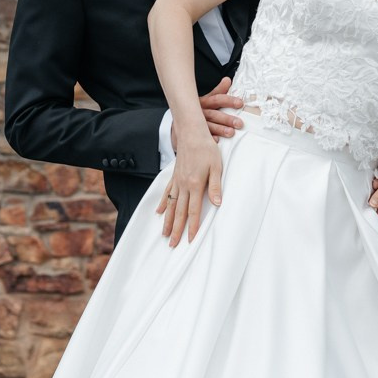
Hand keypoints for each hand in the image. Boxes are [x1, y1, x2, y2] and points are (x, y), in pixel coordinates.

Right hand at [156, 132, 222, 246]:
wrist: (192, 133)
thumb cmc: (206, 149)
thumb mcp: (216, 167)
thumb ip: (215, 186)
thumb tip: (217, 204)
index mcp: (195, 184)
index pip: (194, 211)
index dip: (192, 227)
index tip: (190, 240)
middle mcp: (184, 185)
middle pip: (180, 212)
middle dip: (177, 230)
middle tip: (173, 245)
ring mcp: (177, 181)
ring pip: (172, 205)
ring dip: (168, 220)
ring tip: (165, 234)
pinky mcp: (174, 175)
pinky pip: (167, 192)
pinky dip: (164, 203)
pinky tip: (160, 212)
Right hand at [170, 77, 243, 151]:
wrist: (177, 122)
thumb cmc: (196, 109)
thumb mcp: (206, 99)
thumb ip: (218, 91)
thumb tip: (227, 80)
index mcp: (203, 102)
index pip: (217, 99)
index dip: (228, 100)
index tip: (240, 103)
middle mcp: (199, 112)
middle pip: (214, 115)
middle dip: (227, 119)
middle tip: (239, 123)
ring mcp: (195, 124)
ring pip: (208, 126)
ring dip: (220, 129)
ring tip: (231, 133)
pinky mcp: (192, 135)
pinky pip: (200, 138)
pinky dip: (208, 139)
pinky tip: (216, 141)